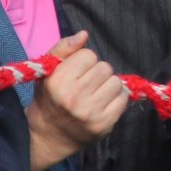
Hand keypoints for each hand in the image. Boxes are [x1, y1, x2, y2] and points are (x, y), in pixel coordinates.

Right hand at [29, 31, 129, 170]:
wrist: (47, 137)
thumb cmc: (49, 99)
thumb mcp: (48, 72)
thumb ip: (63, 48)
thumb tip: (84, 34)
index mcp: (58, 82)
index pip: (89, 55)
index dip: (83, 62)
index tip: (74, 74)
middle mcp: (74, 97)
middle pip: (105, 67)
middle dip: (97, 73)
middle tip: (85, 85)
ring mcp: (90, 113)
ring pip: (116, 82)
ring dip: (108, 85)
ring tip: (93, 95)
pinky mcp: (104, 124)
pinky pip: (123, 98)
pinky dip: (116, 99)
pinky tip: (101, 104)